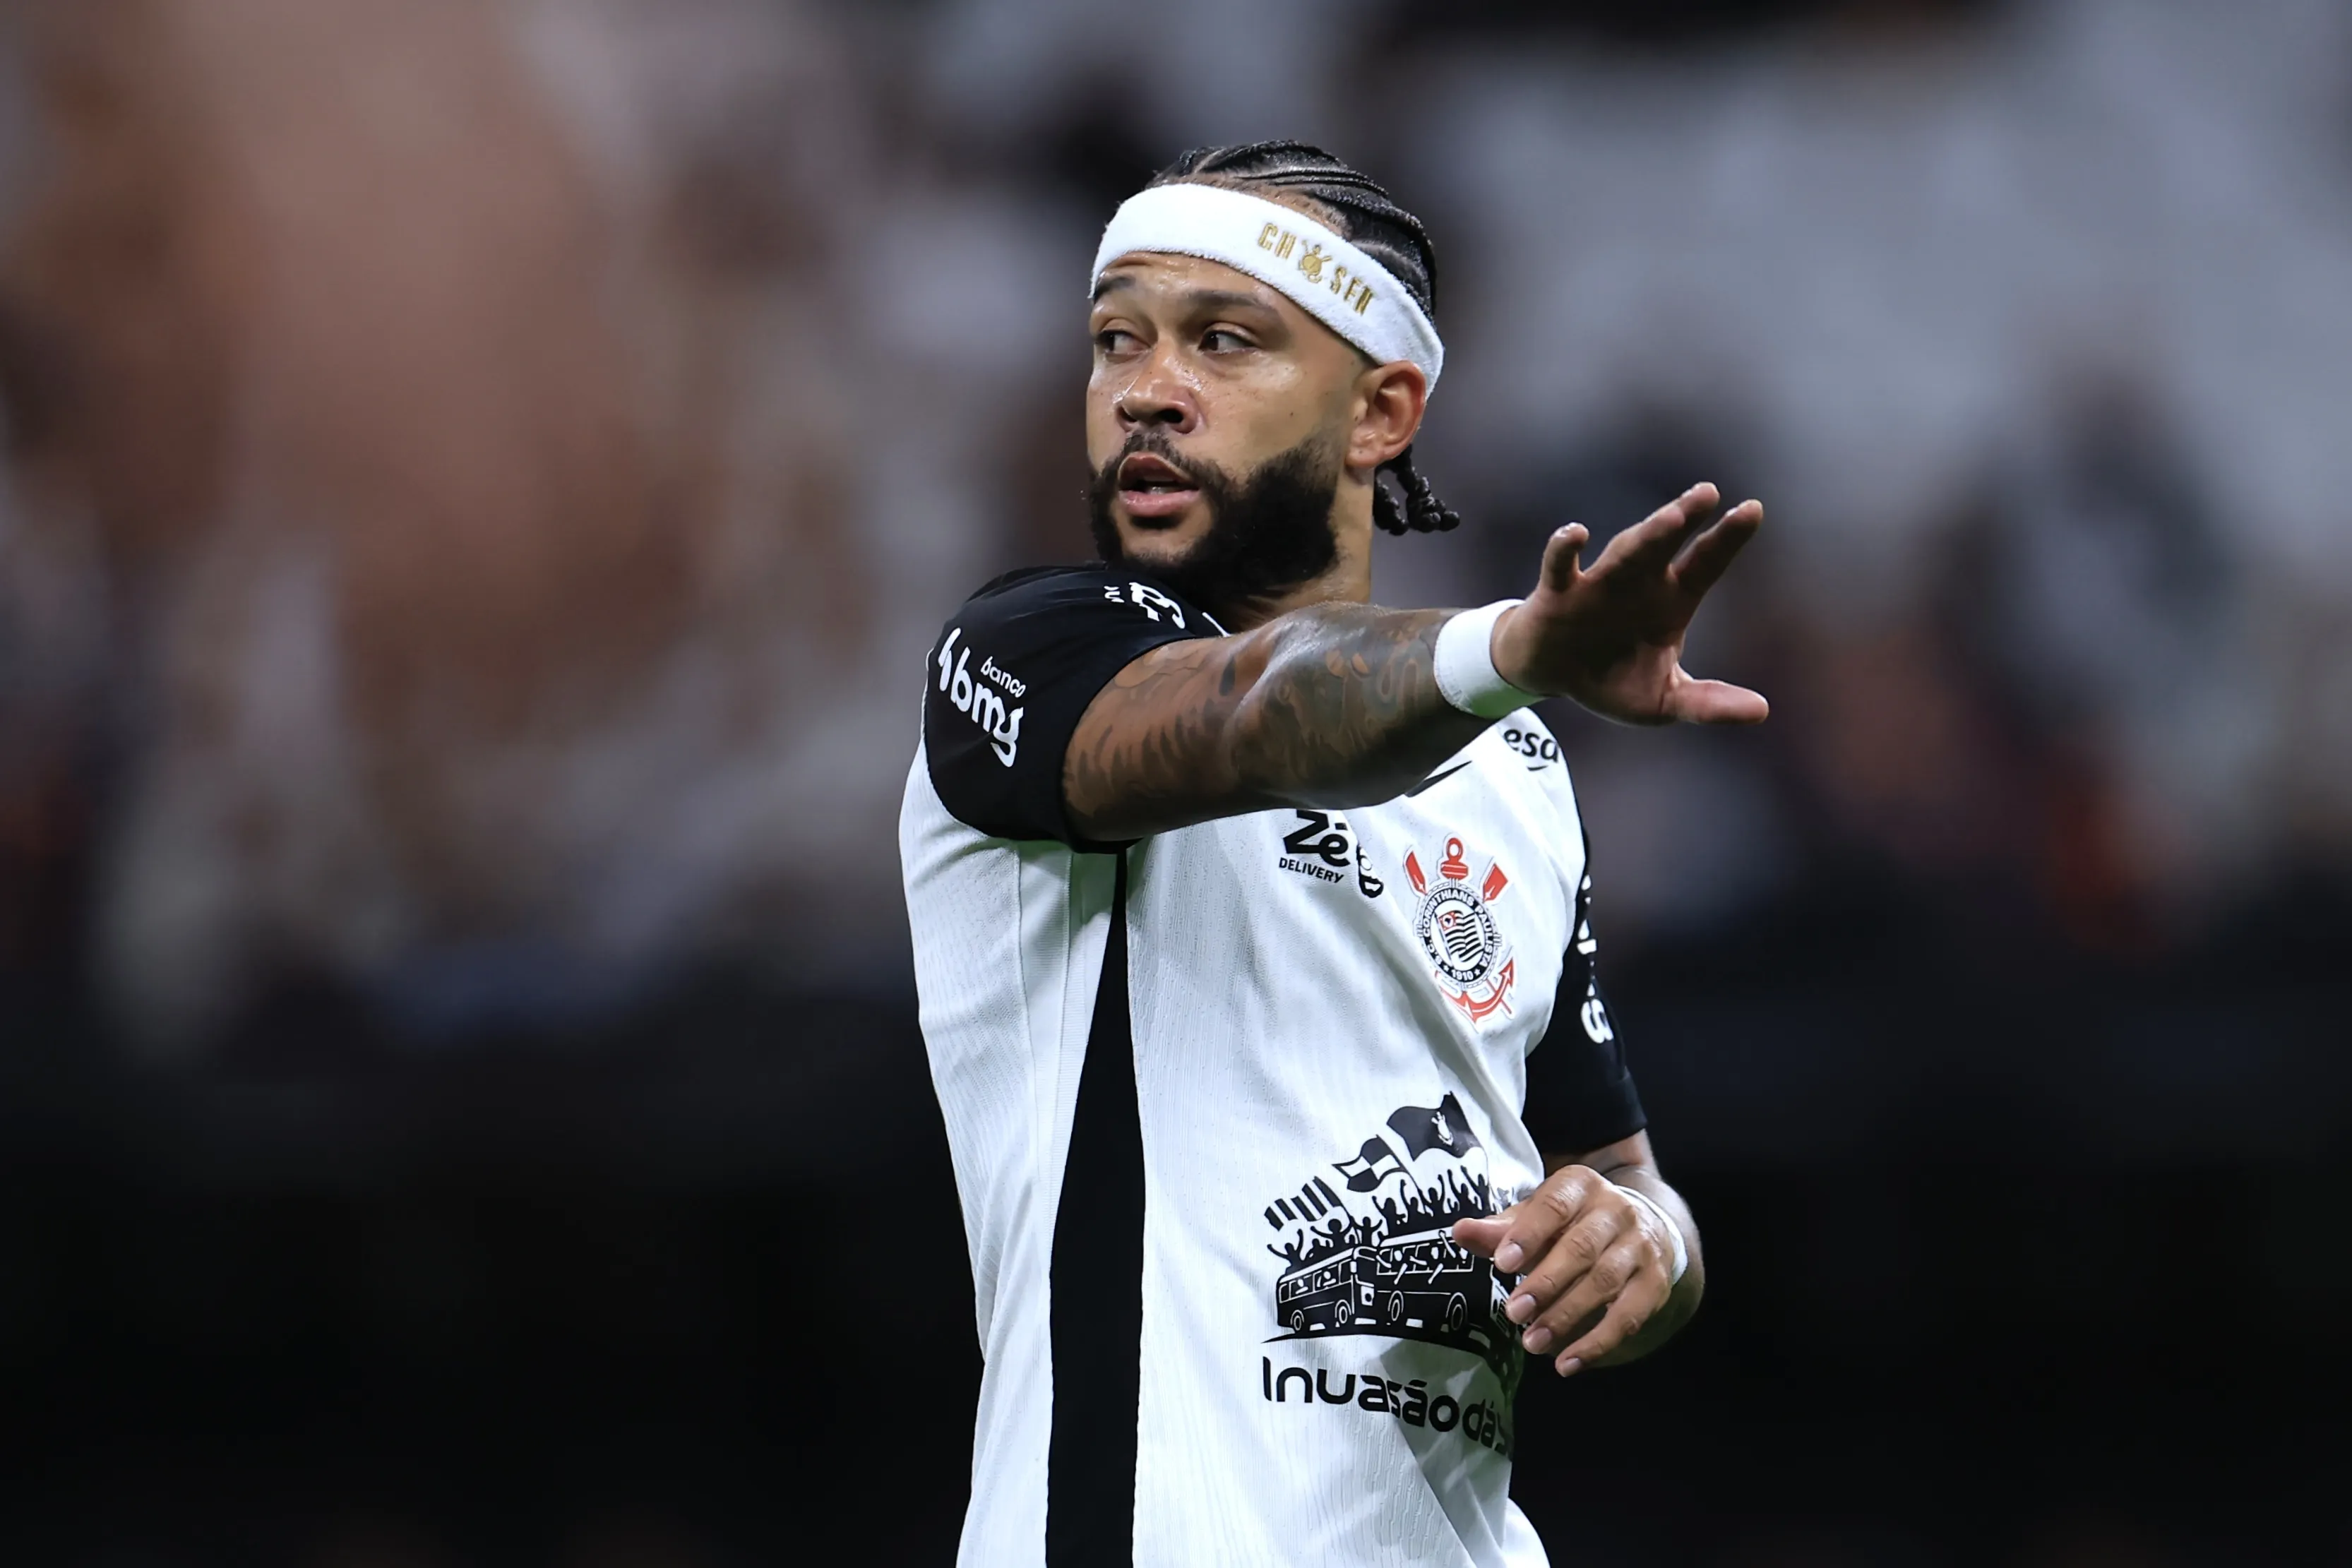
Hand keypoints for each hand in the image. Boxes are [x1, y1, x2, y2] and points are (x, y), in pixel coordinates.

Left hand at [1452, 1165, 1677, 1376]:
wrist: (1642, 1229)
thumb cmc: (1572, 1225)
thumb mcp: (1536, 1218)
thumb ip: (1500, 1230)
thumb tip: (1460, 1232)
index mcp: (1580, 1186)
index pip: (1553, 1206)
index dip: (1528, 1234)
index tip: (1501, 1264)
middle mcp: (1616, 1210)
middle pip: (1581, 1248)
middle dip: (1545, 1283)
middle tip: (1513, 1312)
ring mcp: (1640, 1246)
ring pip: (1604, 1283)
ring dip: (1566, 1316)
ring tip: (1533, 1343)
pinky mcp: (1654, 1283)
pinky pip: (1628, 1317)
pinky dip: (1597, 1343)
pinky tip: (1567, 1363)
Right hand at [1488, 482, 1765, 724]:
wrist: (1550, 675)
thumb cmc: (1611, 678)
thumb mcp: (1663, 700)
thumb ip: (1708, 703)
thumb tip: (1762, 711)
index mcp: (1671, 600)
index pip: (1705, 564)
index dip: (1727, 538)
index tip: (1753, 509)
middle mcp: (1638, 582)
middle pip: (1665, 545)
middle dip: (1684, 518)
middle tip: (1706, 493)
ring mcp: (1598, 583)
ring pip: (1623, 553)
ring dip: (1646, 534)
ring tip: (1673, 517)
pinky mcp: (1557, 594)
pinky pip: (1559, 566)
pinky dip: (1563, 548)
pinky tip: (1574, 533)